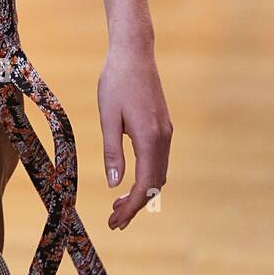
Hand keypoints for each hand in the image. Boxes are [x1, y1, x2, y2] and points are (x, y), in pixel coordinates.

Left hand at [98, 44, 171, 230]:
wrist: (134, 53)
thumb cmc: (116, 81)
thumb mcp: (108, 116)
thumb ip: (112, 151)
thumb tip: (115, 184)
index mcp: (149, 138)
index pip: (145, 185)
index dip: (131, 208)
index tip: (115, 222)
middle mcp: (163, 138)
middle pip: (154, 184)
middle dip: (136, 205)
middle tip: (115, 220)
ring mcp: (166, 132)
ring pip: (158, 173)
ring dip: (142, 192)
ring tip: (119, 204)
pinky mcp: (163, 126)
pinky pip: (158, 160)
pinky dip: (147, 175)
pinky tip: (130, 179)